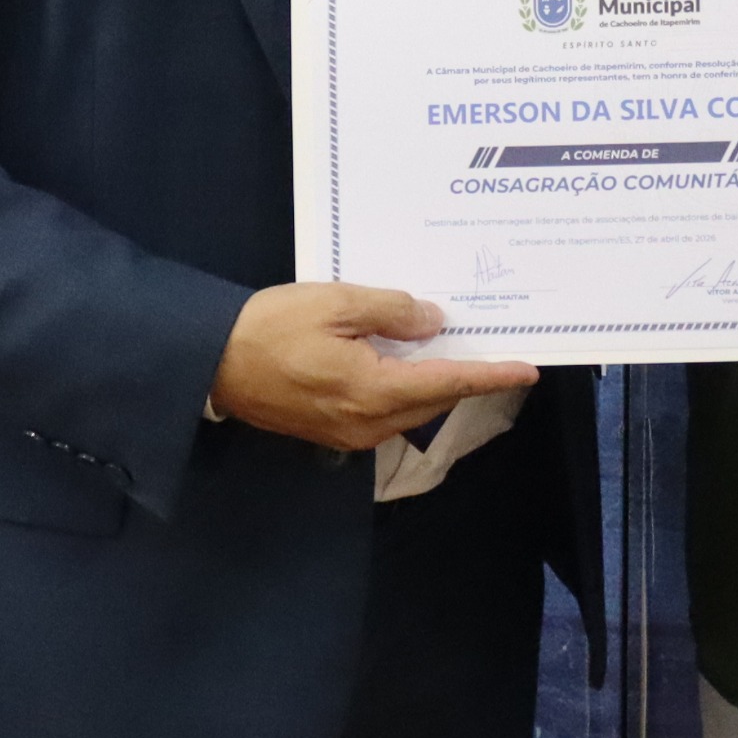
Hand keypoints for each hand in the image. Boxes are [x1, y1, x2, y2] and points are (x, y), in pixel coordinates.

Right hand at [211, 283, 536, 452]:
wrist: (210, 364)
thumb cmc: (270, 328)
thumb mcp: (336, 302)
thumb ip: (392, 311)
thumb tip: (435, 322)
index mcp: (375, 391)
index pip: (449, 384)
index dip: (490, 375)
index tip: (527, 369)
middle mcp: (369, 424)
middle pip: (433, 401)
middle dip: (462, 378)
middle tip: (486, 345)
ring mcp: (349, 435)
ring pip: (410, 410)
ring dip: (431, 384)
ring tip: (447, 350)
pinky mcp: (331, 433)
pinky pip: (384, 414)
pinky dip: (403, 390)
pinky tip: (401, 363)